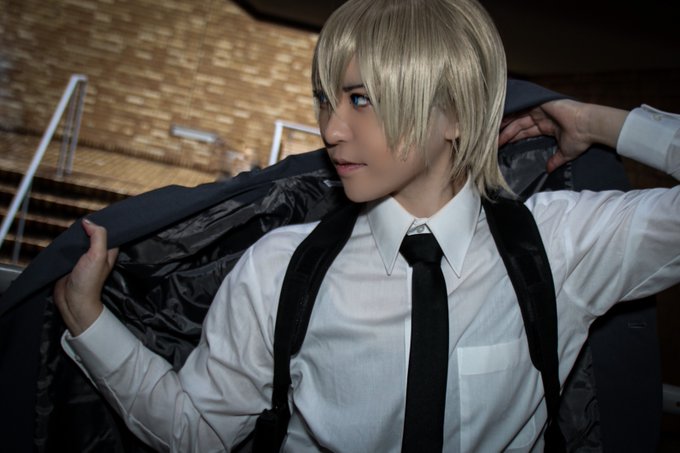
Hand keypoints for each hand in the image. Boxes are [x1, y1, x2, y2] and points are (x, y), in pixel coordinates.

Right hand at [54, 219, 118, 335]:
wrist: (72, 301)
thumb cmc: (89, 281)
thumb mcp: (98, 255)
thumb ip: (98, 237)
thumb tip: (89, 222)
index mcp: (109, 252)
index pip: (109, 233)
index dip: (103, 224)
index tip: (95, 215)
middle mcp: (98, 254)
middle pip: (93, 235)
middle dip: (87, 229)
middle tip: (79, 221)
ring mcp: (84, 258)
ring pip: (80, 241)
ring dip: (74, 237)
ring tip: (70, 230)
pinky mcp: (71, 263)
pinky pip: (68, 249)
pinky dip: (65, 245)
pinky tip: (62, 241)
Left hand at [499, 99, 627, 172]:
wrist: (588, 126)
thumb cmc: (580, 138)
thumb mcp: (565, 153)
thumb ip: (555, 160)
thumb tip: (548, 170)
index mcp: (546, 126)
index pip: (524, 131)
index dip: (512, 137)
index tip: (500, 144)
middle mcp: (541, 116)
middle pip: (517, 123)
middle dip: (504, 132)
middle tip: (490, 140)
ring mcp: (541, 108)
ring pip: (517, 116)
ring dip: (505, 124)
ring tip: (491, 131)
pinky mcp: (541, 103)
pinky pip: (522, 107)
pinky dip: (512, 112)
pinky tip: (500, 118)